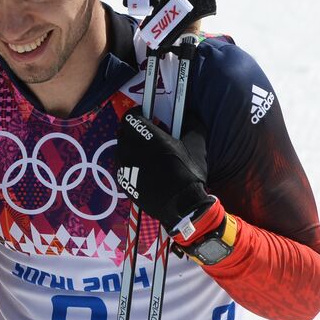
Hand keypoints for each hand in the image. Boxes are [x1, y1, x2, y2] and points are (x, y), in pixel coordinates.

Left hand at [115, 110, 214, 235]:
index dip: (138, 114)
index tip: (148, 115)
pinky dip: (132, 163)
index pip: (130, 117)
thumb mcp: (197, 143)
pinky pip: (123, 166)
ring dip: (133, 148)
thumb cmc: (188, 172)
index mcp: (145, 136)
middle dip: (136, 131)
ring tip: (150, 155)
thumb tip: (188, 115)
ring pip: (122, 150)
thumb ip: (190, 124)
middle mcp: (129, 149)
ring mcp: (123, 166)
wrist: (181, 205)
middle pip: (125, 133)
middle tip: (151, 136)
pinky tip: (147, 170)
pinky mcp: (123, 181)